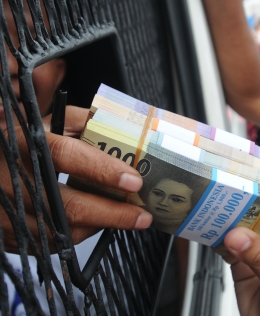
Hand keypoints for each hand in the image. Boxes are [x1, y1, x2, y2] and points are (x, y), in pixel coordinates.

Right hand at [1, 106, 151, 252]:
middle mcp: (16, 179)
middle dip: (112, 214)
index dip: (103, 170)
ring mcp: (9, 211)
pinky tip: (95, 223)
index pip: (67, 156)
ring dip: (99, 227)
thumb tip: (122, 129)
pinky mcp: (9, 233)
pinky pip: (50, 243)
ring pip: (62, 230)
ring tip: (126, 219)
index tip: (133, 181)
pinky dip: (78, 234)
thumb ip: (83, 121)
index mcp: (28, 144)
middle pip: (68, 205)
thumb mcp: (46, 122)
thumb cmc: (19, 143)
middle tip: (142, 215)